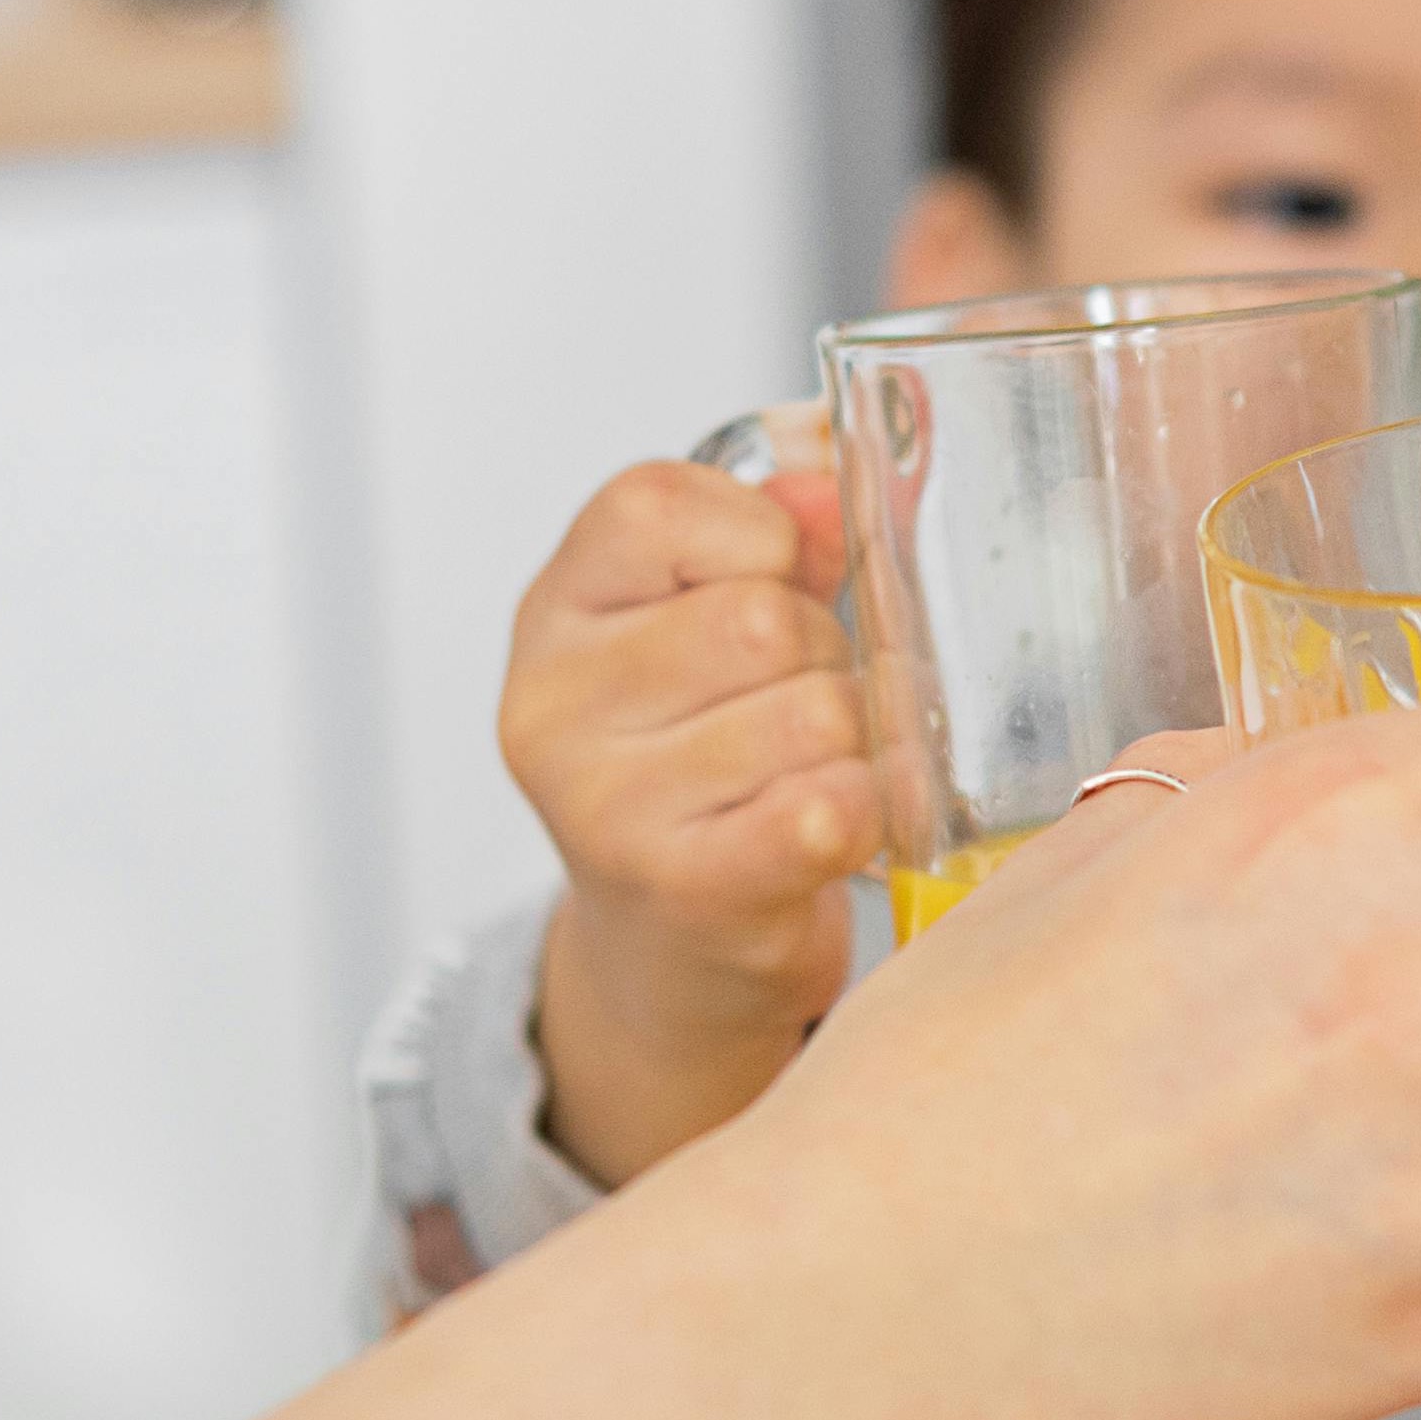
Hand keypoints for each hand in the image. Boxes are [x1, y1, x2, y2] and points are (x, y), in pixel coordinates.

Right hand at [499, 459, 876, 1186]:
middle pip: (760, 617)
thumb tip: (832, 469)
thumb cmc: (702, 762)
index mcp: (554, 610)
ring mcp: (605, 805)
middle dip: (824, 652)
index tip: (770, 583)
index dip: (757, 534)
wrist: (671, 950)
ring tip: (815, 767)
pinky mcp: (681, 889)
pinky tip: (836, 822)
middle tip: (806, 700)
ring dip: (854, 739)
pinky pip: (829, 808)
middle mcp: (552, 705)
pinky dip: (868, 809)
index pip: (658, 504)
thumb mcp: (702, 624)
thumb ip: (771, 528)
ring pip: (814, 711)